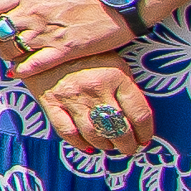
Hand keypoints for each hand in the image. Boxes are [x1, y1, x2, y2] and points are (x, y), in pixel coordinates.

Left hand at [0, 0, 134, 80]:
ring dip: (8, 55)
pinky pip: (30, 65)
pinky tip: (20, 72)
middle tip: (4, 42)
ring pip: (10, 49)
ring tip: (14, 56)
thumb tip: (19, 6)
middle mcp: (33, 12)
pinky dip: (21, 71)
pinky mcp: (63, 50)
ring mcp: (47, 32)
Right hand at [39, 57, 154, 158]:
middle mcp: (96, 89)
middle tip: (129, 148)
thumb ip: (124, 87)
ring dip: (105, 145)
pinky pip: (67, 131)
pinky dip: (79, 143)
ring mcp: (73, 97)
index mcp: (117, 76)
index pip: (139, 113)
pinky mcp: (51, 103)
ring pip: (94, 134)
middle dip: (127, 144)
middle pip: (119, 128)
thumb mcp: (113, 62)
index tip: (145, 138)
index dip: (145, 131)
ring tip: (109, 146)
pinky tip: (87, 146)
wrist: (44, 42)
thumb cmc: (85, 53)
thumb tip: (136, 117)